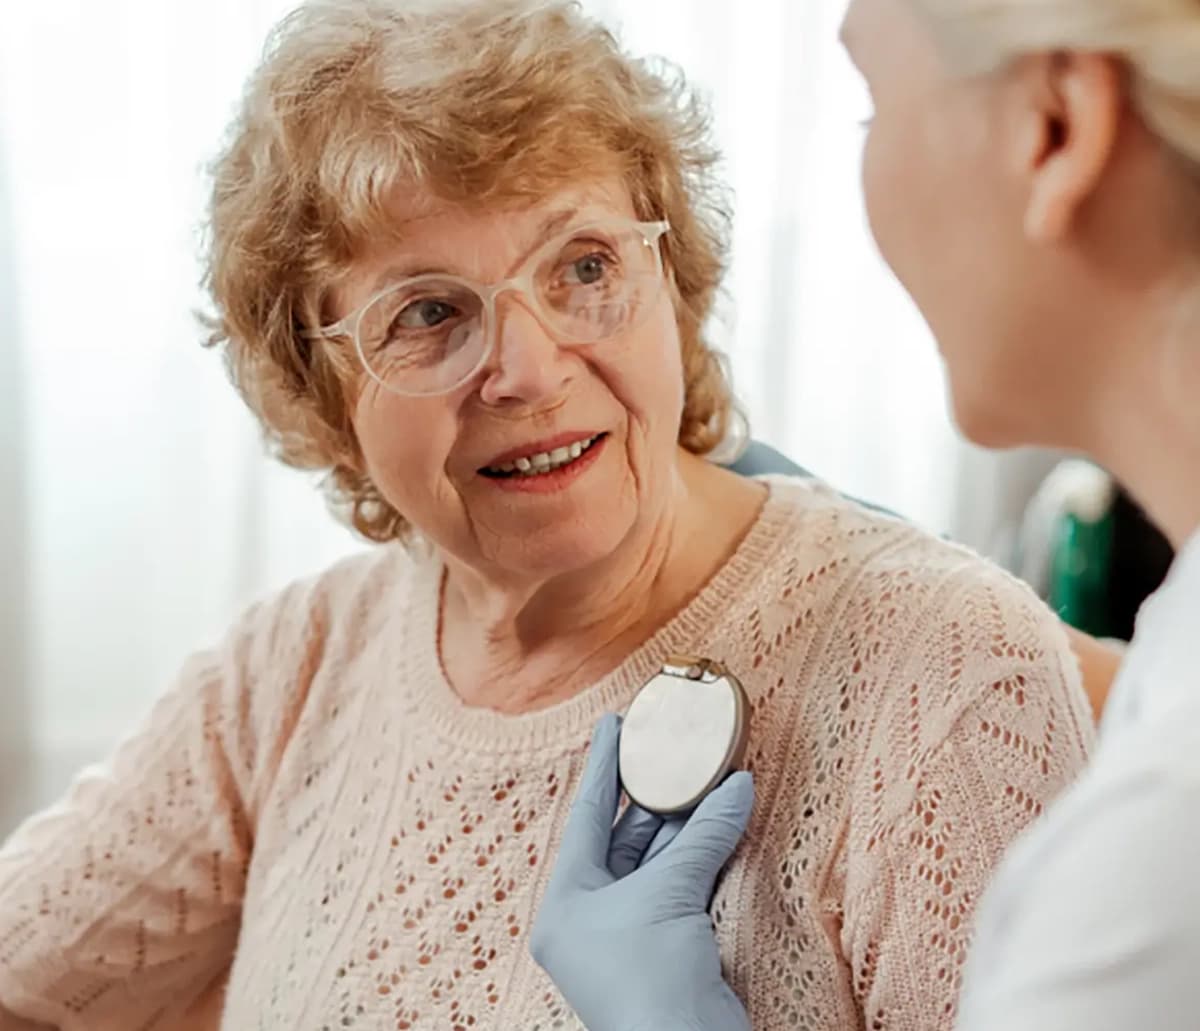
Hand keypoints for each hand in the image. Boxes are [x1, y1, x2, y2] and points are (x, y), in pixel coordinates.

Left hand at [531, 714, 753, 1030]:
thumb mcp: (669, 893)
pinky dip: (701, 856)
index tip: (614, 725)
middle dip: (655, 796)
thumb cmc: (651, 980)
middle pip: (625, 840)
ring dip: (686, 824)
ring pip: (657, 863)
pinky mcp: (664, 952)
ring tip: (709, 777)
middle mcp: (589, 918)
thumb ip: (703, 834)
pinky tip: (722, 820)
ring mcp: (626, 938)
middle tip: (673, 748)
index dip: (604, 766)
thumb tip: (738, 785)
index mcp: (565, 904)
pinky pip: (680, 888)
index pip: (587, 817)